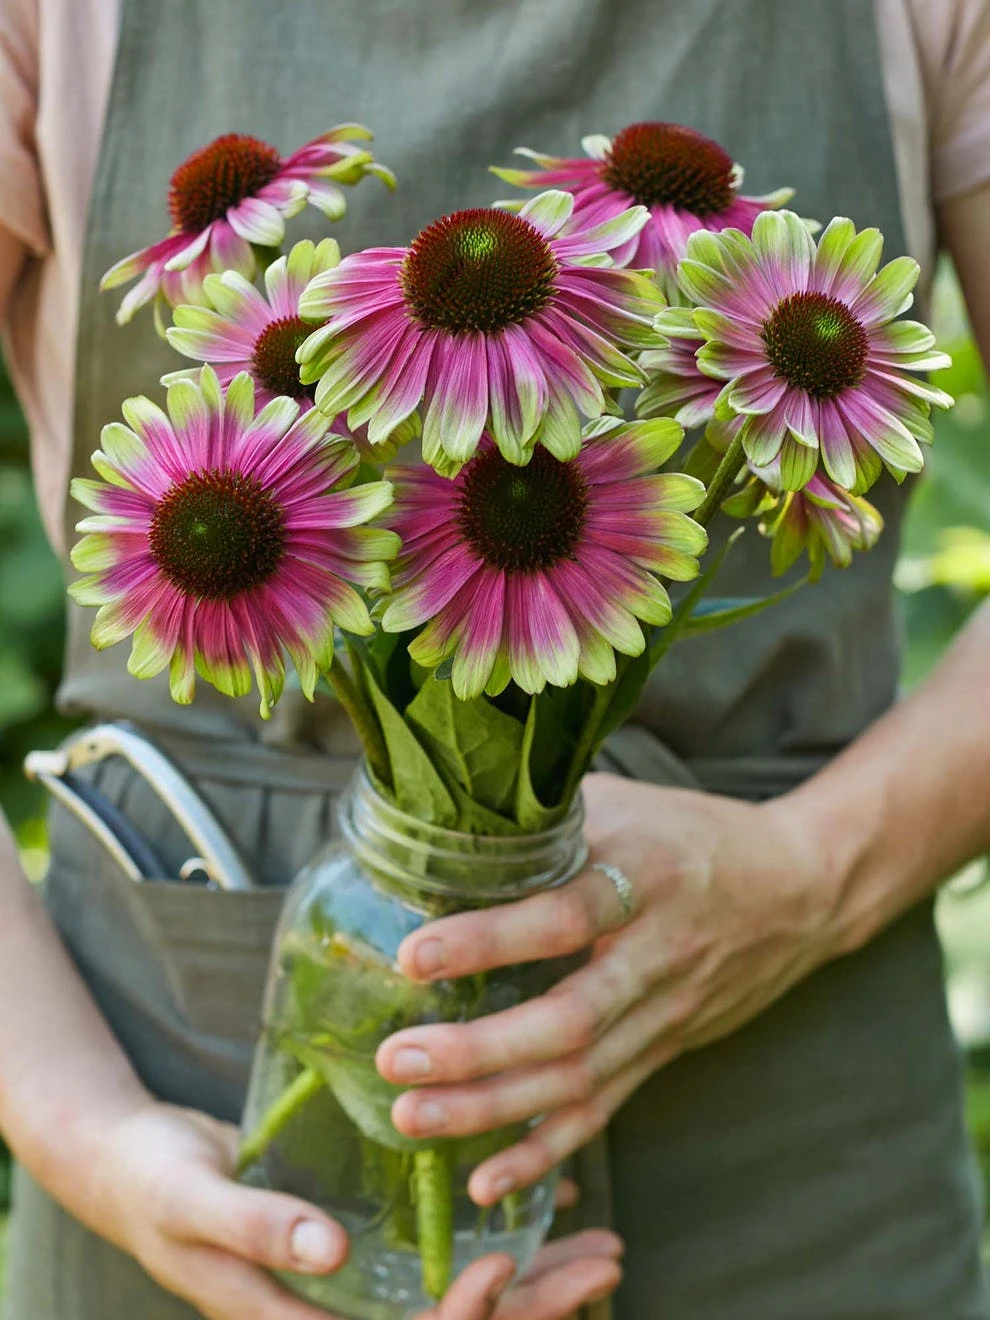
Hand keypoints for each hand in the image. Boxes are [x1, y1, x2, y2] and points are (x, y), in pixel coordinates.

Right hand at [92, 1100, 620, 1319]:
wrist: (131, 1163)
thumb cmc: (152, 1185)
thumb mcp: (194, 1202)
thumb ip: (255, 1228)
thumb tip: (329, 1257)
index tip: (503, 1266)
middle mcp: (339, 1310)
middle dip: (532, 1305)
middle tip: (606, 1265)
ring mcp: (355, 1277)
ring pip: (458, 1290)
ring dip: (533, 1276)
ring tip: (602, 1247)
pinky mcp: (364, 1233)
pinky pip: (438, 1243)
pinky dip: (494, 1227)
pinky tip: (542, 1197)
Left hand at [377, 772, 835, 1202]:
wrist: (800, 888)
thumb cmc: (696, 833)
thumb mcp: (627, 803)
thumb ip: (549, 818)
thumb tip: (450, 819)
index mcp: (645, 877)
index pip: (564, 918)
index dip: (489, 942)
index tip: (414, 957)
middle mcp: (657, 954)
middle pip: (570, 1020)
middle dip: (478, 1051)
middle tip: (397, 1060)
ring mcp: (665, 1012)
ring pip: (580, 1077)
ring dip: (493, 1108)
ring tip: (411, 1117)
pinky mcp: (665, 1050)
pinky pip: (602, 1110)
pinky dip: (544, 1151)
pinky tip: (485, 1178)